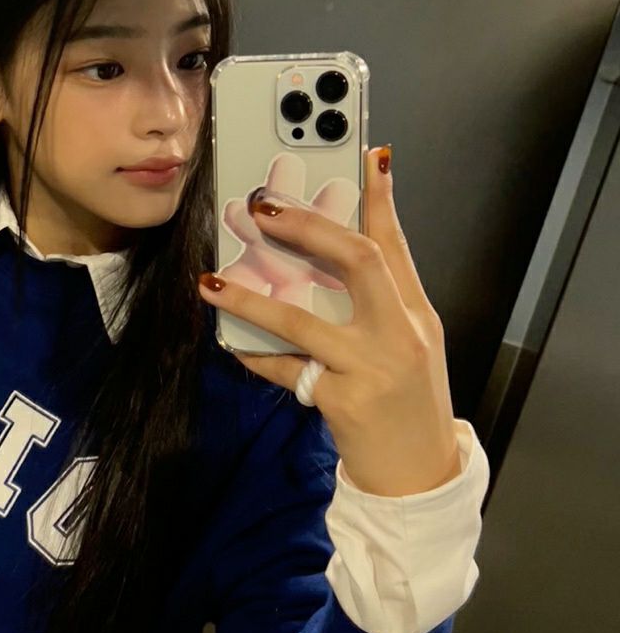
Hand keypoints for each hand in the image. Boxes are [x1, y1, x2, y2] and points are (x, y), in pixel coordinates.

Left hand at [199, 146, 461, 496]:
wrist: (420, 476)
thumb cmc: (409, 405)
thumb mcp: (410, 343)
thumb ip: (380, 300)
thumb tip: (335, 251)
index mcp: (416, 313)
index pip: (396, 243)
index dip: (382, 198)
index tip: (368, 156)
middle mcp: (400, 333)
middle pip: (356, 261)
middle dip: (307, 228)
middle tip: (264, 207)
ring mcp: (372, 368)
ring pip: (303, 321)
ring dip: (251, 298)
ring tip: (212, 282)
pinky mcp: (343, 403)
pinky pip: (285, 371)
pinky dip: (254, 355)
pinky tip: (228, 341)